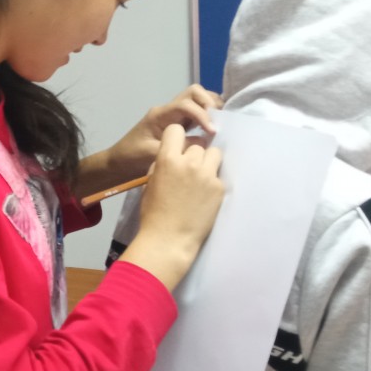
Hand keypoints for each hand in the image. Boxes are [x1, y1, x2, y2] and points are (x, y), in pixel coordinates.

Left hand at [105, 84, 222, 181]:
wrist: (120, 161)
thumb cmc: (133, 157)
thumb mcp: (154, 154)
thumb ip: (179, 147)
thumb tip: (203, 141)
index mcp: (160, 115)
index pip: (185, 104)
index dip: (202, 114)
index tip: (212, 131)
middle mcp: (168, 110)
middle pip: (193, 92)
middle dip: (209, 103)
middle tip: (219, 122)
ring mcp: (173, 114)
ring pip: (196, 98)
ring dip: (210, 106)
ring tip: (220, 124)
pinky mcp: (178, 122)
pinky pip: (195, 111)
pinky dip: (207, 115)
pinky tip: (214, 128)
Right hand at [118, 123, 223, 290]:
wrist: (169, 240)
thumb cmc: (152, 213)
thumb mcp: (150, 183)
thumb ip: (161, 165)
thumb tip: (173, 156)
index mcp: (167, 159)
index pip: (176, 130)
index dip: (176, 137)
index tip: (177, 146)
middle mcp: (189, 162)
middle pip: (197, 144)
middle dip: (193, 154)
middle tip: (189, 170)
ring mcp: (207, 175)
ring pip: (213, 154)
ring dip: (207, 162)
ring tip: (200, 179)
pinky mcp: (219, 188)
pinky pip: (217, 175)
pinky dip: (212, 182)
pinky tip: (205, 196)